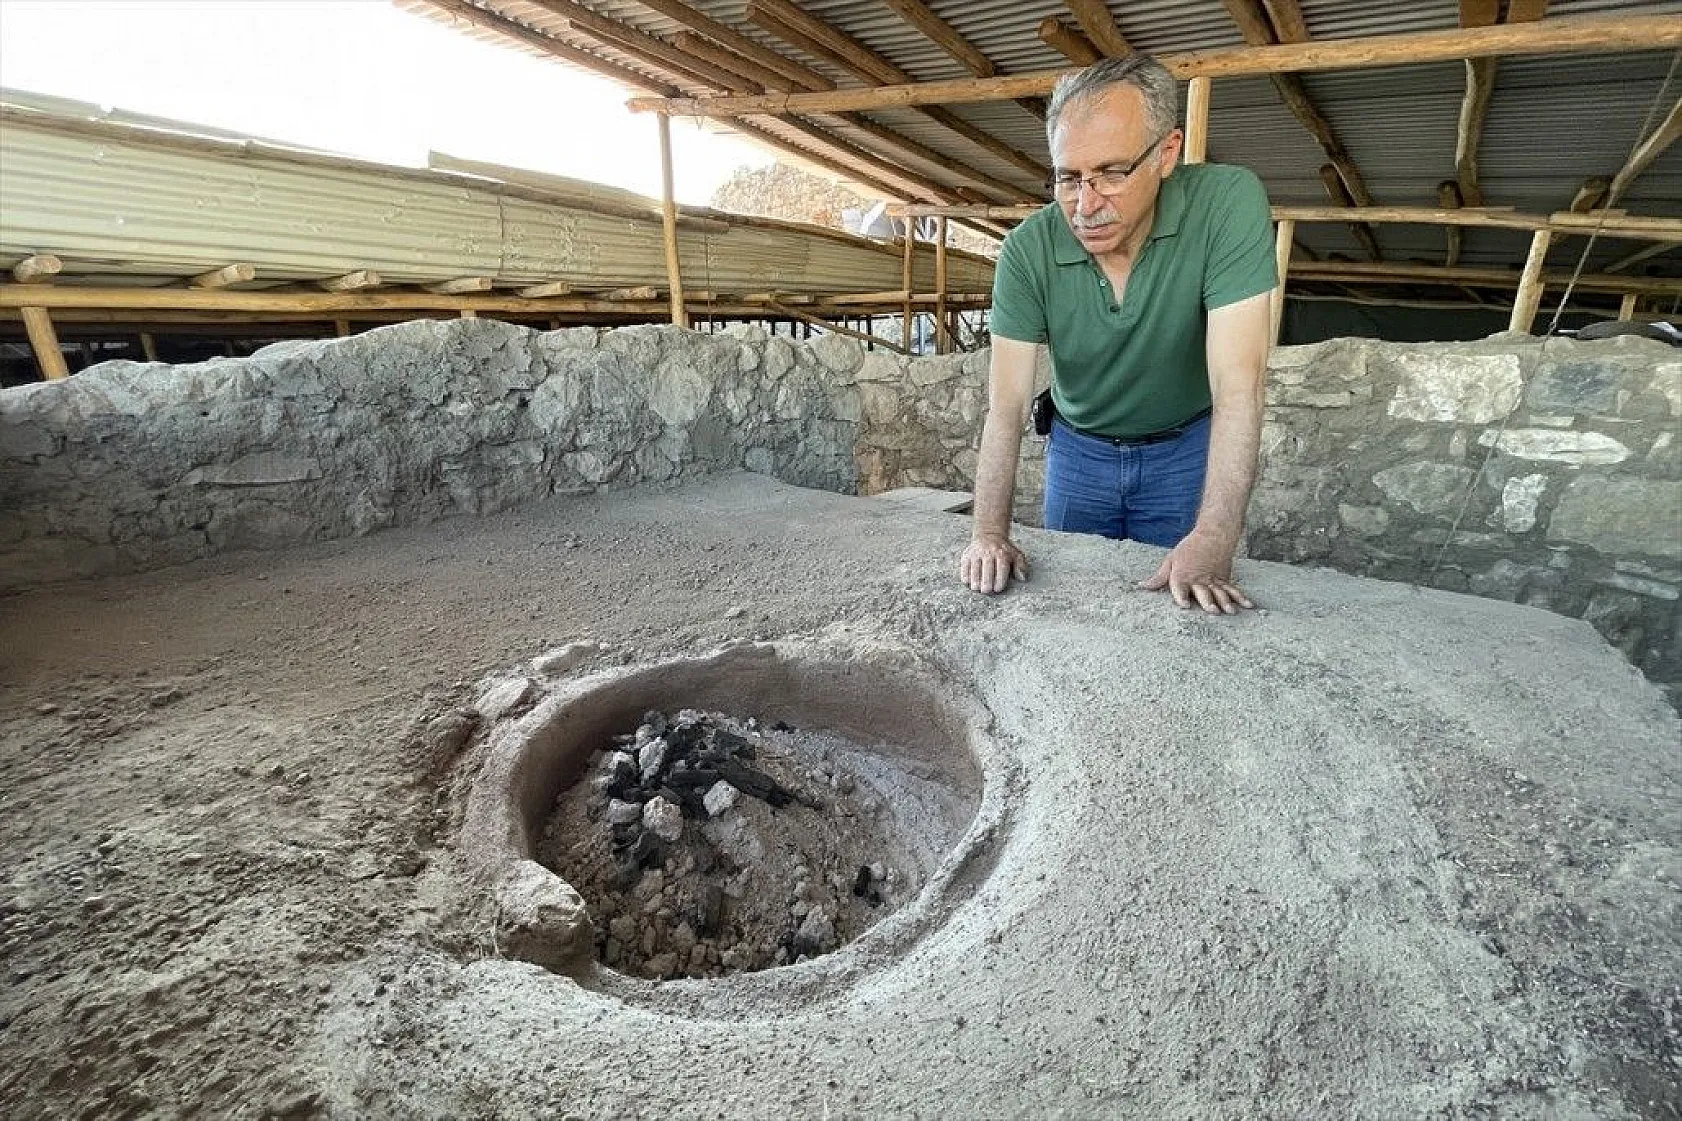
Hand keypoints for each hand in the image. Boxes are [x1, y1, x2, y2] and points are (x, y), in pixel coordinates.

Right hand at [959, 534, 1028, 593]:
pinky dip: (965, 574)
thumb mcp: (1015, 555)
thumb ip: (1021, 567)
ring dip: (975, 579)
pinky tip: (968, 582)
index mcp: (1002, 553)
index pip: (1001, 567)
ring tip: (976, 588)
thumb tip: (1022, 578)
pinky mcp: (967, 555)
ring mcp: (976, 553)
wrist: (989, 535)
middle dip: (986, 581)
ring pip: (974, 567)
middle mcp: (988, 552)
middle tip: (986, 591)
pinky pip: (965, 566)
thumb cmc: (1003, 550)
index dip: (999, 579)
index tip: (998, 589)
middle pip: (987, 568)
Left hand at [1137, 528, 1254, 614]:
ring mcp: (1214, 579)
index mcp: (1182, 576)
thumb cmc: (1187, 549)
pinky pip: (1233, 589)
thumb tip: (1142, 587)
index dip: (1182, 597)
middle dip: (1208, 602)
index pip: (1180, 588)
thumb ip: (1159, 577)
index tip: (1185, 606)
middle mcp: (1198, 579)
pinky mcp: (1224, 579)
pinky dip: (1241, 597)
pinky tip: (1248, 605)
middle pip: (1203, 592)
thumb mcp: (1170, 561)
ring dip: (1226, 602)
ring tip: (1230, 611)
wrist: (1212, 535)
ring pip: (1220, 592)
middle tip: (1212, 611)